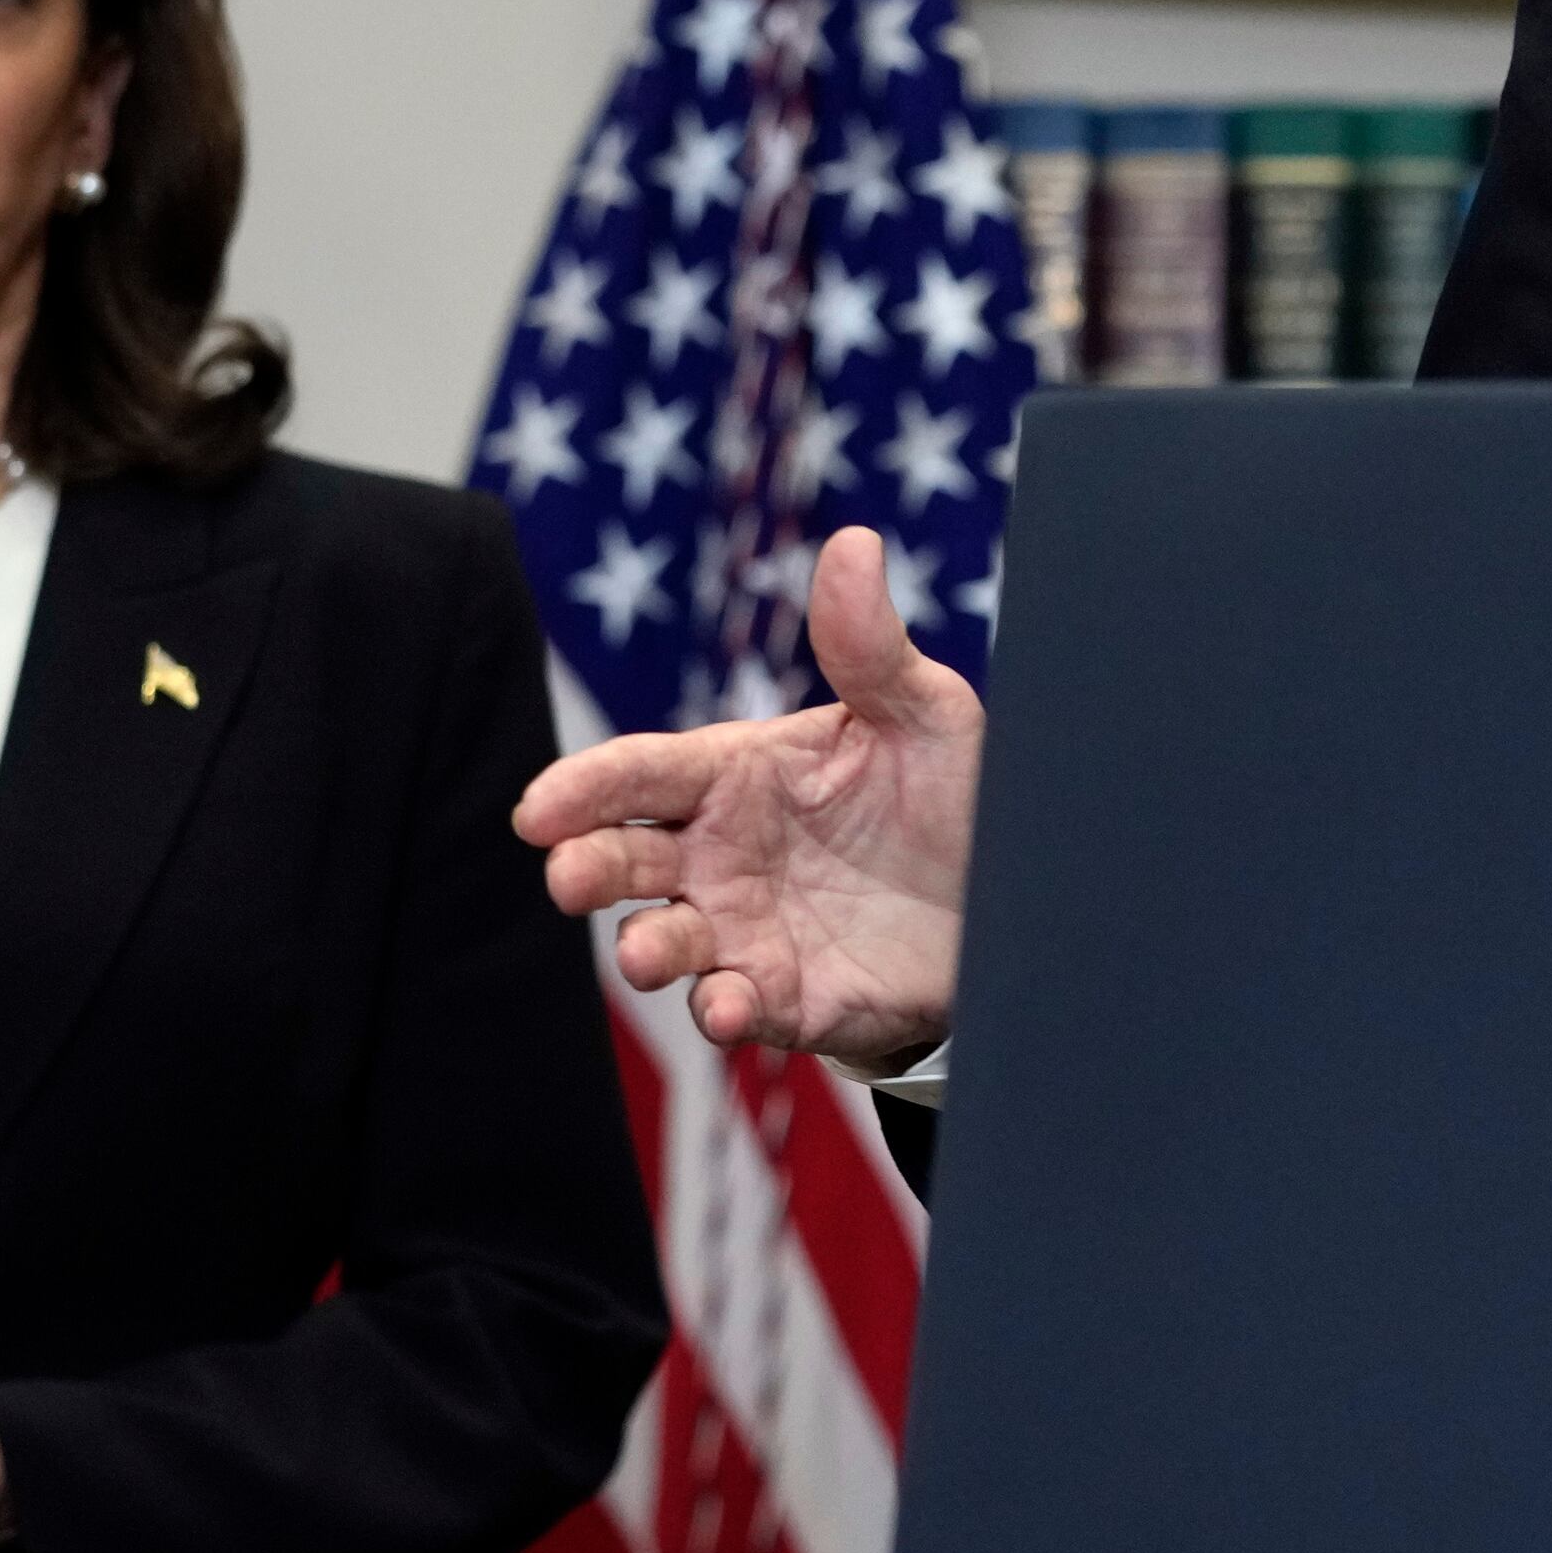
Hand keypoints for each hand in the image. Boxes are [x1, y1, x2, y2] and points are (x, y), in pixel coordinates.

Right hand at [513, 525, 977, 1068]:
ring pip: (663, 940)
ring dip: (645, 948)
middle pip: (625, 858)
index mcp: (737, 774)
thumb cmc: (950, 795)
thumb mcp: (925, 714)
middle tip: (569, 875)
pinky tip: (725, 1005)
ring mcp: (744, 930)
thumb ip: (871, 647)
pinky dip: (718, 1010)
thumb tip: (854, 542)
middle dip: (587, 867)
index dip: (585, 787)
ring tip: (646, 954)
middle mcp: (720, 854)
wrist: (1013, 904)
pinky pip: (731, 1006)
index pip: (641, 772)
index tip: (538, 809)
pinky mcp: (783, 997)